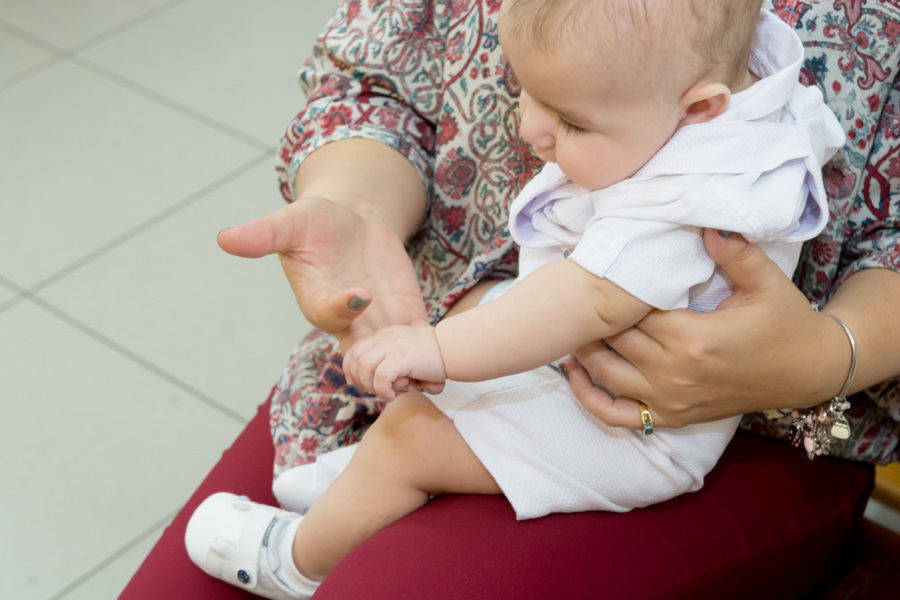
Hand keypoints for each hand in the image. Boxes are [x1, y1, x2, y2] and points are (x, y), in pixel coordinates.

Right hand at [217, 196, 428, 349]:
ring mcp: (378, 322)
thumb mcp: (291, 222)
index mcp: (318, 300)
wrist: (353, 221)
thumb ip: (264, 234)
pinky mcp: (404, 316)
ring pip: (390, 357)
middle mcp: (348, 319)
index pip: (330, 312)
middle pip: (361, 352)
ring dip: (409, 369)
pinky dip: (428, 357)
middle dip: (379, 365)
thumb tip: (224, 237)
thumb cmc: (316, 221)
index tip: (358, 294)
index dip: (343, 307)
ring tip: (431, 378)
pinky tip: (445, 368)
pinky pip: (415, 343)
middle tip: (398, 368)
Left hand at [343, 325, 446, 400]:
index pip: (354, 349)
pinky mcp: (401, 358)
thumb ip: (390, 360)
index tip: (354, 382)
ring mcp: (391, 346)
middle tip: (376, 390)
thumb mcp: (405, 352)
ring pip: (365, 368)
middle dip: (361, 380)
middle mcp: (384, 338)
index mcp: (383, 335)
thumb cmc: (433, 356)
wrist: (452, 348)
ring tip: (386, 393)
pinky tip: (393, 395)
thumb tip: (378, 384)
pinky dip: (383, 390)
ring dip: (371, 386)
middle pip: (356, 359)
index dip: (349, 368)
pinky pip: (380, 377)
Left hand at [565, 229, 845, 428]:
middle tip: (568, 290)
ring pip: (605, 374)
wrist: (805, 372)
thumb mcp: (765, 282)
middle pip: (613, 340)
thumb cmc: (784, 322)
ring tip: (567, 323)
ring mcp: (669, 400)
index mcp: (693, 338)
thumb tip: (704, 222)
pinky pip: (615, 415)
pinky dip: (588, 398)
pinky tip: (573, 373)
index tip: (590, 267)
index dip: (609, 290)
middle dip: (590, 317)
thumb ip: (734, 252)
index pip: (632, 311)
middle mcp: (674, 373)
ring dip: (581, 350)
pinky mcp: (670, 418)